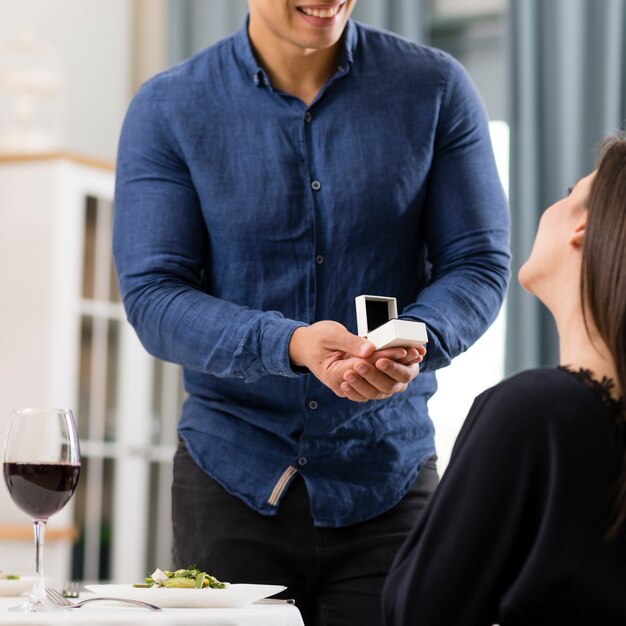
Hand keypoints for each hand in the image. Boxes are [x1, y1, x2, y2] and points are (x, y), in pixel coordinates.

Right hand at [289, 322, 423, 401]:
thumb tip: (370, 349)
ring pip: (378, 387)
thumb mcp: (331, 335)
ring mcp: (351, 386)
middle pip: (373, 382)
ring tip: (411, 356)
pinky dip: (391, 372)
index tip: (399, 349)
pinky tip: (404, 360)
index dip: (382, 358)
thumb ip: (351, 343)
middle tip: (408, 352)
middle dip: (393, 366)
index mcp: (333, 375)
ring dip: (396, 371)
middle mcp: (343, 385)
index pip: (362, 368)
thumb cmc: (317, 338)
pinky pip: (377, 383)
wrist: (306, 347)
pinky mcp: (359, 382)